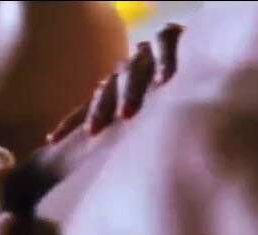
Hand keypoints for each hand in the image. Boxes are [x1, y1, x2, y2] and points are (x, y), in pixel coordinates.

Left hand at [33, 23, 184, 179]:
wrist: (206, 55)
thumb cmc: (179, 99)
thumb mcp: (152, 119)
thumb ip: (132, 137)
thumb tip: (116, 173)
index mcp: (118, 89)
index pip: (90, 105)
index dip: (70, 122)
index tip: (51, 141)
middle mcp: (128, 71)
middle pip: (107, 89)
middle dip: (99, 111)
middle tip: (94, 133)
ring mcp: (148, 54)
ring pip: (131, 69)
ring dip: (128, 92)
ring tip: (127, 114)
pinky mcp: (171, 38)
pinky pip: (163, 44)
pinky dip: (164, 61)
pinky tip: (166, 81)